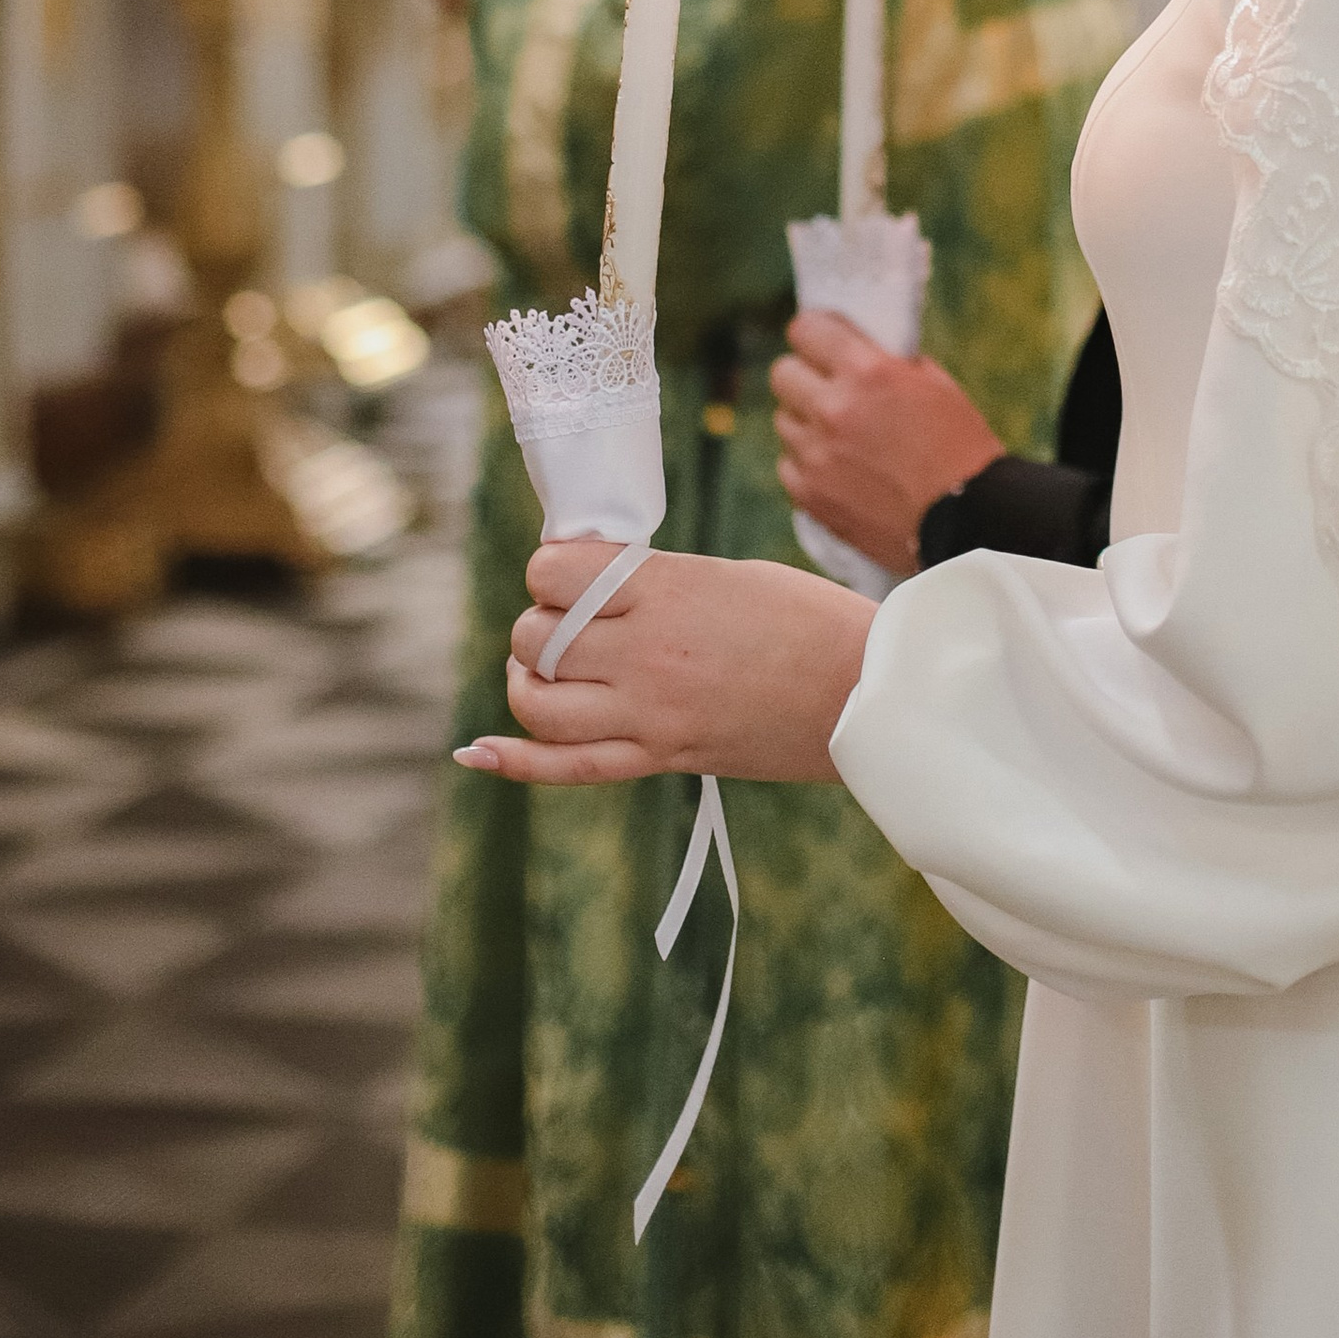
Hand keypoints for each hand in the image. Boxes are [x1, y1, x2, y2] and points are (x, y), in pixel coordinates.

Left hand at [453, 539, 874, 784]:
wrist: (862, 694)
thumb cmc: (807, 618)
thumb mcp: (727, 574)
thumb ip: (655, 581)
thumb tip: (593, 583)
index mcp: (665, 588)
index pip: (554, 571)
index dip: (552, 569)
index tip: (575, 573)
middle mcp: (644, 651)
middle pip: (534, 635)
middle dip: (539, 623)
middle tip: (575, 622)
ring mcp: (649, 712)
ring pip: (536, 701)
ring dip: (527, 680)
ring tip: (548, 670)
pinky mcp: (661, 757)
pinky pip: (565, 768)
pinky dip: (512, 761)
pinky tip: (476, 752)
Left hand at [772, 312, 1002, 579]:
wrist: (967, 522)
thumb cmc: (959, 447)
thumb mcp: (933, 383)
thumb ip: (885, 362)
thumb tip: (853, 350)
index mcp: (867, 372)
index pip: (806, 329)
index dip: (816, 334)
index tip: (825, 343)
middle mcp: (833, 409)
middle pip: (783, 373)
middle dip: (805, 376)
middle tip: (828, 388)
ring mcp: (816, 456)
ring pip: (784, 420)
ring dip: (807, 422)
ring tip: (840, 435)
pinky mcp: (811, 496)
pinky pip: (788, 465)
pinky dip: (807, 463)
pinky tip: (837, 468)